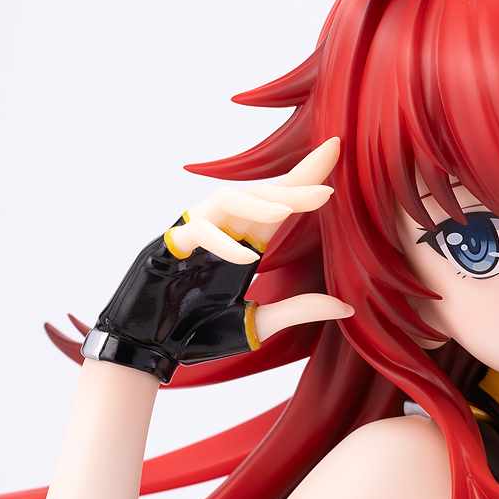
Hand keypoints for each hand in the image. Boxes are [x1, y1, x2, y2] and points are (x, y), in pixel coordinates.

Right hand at [173, 139, 351, 338]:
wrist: (152, 348)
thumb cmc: (198, 332)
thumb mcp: (259, 324)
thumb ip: (298, 310)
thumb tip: (347, 308)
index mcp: (246, 242)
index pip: (280, 203)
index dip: (305, 178)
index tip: (335, 150)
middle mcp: (223, 229)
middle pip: (262, 193)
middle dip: (294, 183)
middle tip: (328, 177)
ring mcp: (196, 232)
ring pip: (230, 198)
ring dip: (259, 202)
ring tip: (288, 211)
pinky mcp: (170, 245)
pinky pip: (199, 230)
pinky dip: (222, 243)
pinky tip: (245, 258)